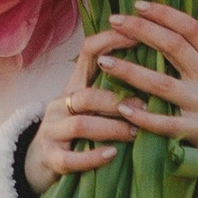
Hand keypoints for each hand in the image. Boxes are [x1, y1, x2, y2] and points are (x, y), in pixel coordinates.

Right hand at [22, 26, 143, 192]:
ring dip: (112, 128)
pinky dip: (93, 157)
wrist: (40, 161)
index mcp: (74, 86)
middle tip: (146, 108)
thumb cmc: (78, 131)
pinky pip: (70, 158)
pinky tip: (112, 155)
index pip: (88, 52)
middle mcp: (60, 104)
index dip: (111, 41)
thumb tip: (157, 68)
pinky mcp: (50, 158)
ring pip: (81, 125)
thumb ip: (115, 88)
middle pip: (87, 95)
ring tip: (134, 133)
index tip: (139, 36)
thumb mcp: (92, 105)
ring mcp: (52, 131)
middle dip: (117, 101)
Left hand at [94, 2, 197, 183]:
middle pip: (173, 47)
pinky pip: (165, 123)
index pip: (190, 28)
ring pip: (162, 83)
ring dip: (130, 71)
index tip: (138, 5)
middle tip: (115, 21)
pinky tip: (122, 107)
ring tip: (104, 61)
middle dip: (141, 30)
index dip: (164, 13)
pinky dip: (142, 116)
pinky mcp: (197, 132)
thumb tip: (164, 25)